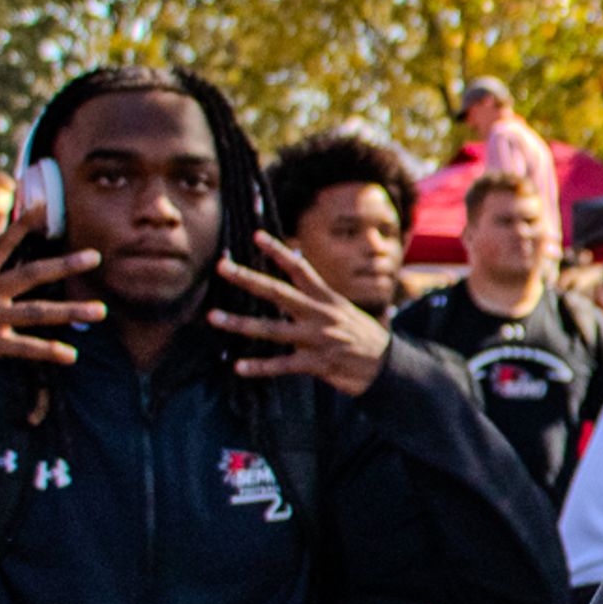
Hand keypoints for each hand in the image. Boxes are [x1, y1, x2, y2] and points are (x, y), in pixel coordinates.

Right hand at [0, 207, 102, 388]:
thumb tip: (1, 275)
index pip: (2, 244)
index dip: (24, 225)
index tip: (44, 205)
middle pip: (30, 273)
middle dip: (65, 264)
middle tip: (96, 256)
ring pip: (36, 312)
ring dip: (71, 311)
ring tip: (101, 310)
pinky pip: (24, 347)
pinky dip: (49, 351)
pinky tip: (70, 356)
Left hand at [211, 234, 391, 396]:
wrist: (388, 366)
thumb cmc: (360, 335)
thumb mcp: (342, 309)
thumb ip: (315, 296)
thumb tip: (290, 274)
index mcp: (327, 298)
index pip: (300, 269)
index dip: (278, 251)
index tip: (255, 236)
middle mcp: (321, 314)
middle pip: (278, 293)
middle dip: (248, 279)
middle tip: (222, 266)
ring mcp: (319, 339)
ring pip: (273, 329)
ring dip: (240, 323)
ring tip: (214, 317)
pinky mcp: (319, 364)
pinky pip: (284, 365)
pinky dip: (261, 367)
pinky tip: (240, 367)